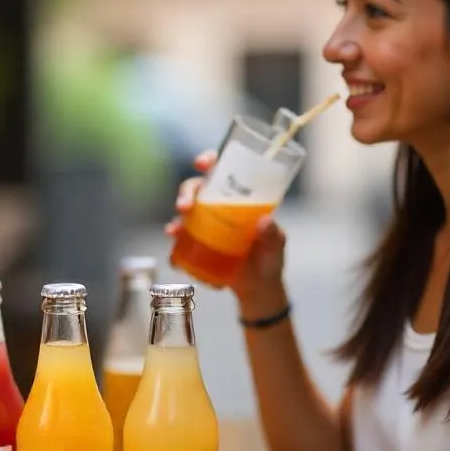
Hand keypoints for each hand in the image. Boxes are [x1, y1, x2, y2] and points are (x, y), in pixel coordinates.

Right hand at [165, 150, 287, 304]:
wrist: (259, 288)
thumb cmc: (270, 259)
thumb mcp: (276, 245)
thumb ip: (273, 235)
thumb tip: (265, 221)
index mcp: (239, 199)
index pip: (223, 171)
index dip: (210, 161)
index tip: (202, 163)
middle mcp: (219, 207)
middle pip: (198, 189)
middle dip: (188, 191)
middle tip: (185, 205)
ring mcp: (207, 226)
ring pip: (186, 211)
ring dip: (177, 217)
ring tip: (175, 229)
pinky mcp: (198, 245)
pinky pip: (180, 239)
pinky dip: (174, 241)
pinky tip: (173, 247)